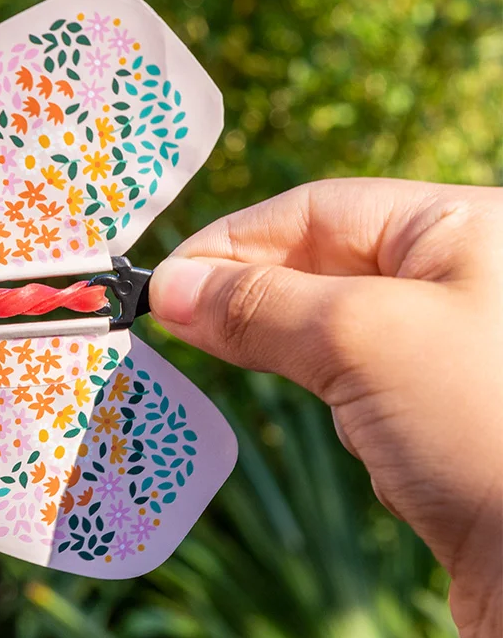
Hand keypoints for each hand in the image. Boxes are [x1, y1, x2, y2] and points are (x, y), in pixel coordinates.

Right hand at [149, 178, 502, 637]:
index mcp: (464, 230)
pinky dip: (322, 398)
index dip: (234, 239)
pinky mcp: (442, 424)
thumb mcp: (362, 338)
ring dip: (278, 345)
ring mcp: (452, 356)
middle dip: (248, 292)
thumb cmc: (488, 426)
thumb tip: (169, 289)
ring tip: (215, 354)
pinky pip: (356, 389)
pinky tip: (315, 417)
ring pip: (333, 330)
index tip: (165, 281)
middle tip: (172, 321)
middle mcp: (462, 284)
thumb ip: (261, 306)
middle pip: (323, 265)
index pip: (320, 211)